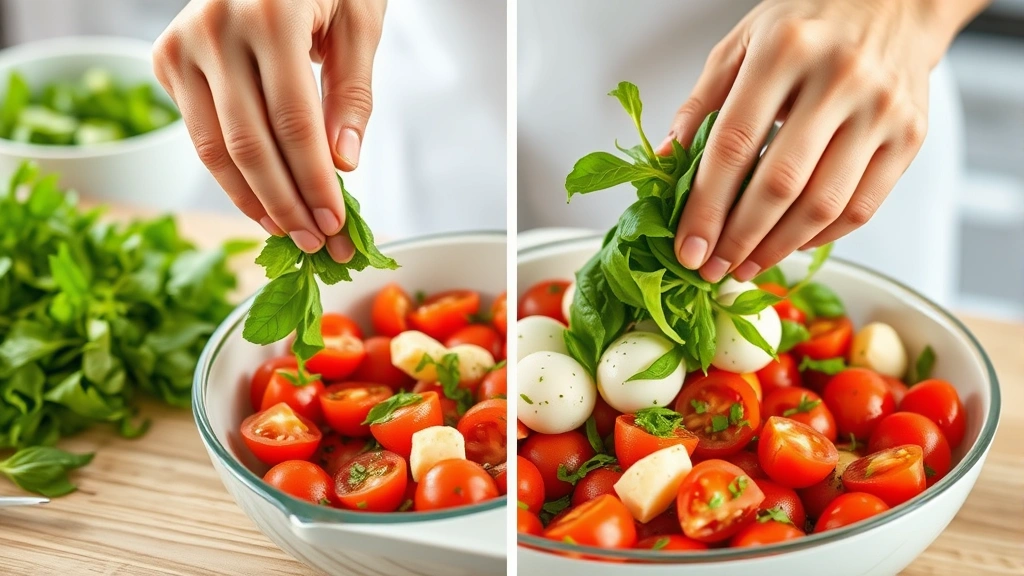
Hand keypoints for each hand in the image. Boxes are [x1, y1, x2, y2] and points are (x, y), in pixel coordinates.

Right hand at [153, 0, 385, 261]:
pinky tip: (263, 200)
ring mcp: (182, 43)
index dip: (315, 181)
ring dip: (255, 201)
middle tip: (317, 243)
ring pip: (215, 149)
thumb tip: (343, 164)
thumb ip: (351, 93)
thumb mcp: (357, 22)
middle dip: (288, 204)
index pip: (295, 121)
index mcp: (270, 12)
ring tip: (290, 232)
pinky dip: (231, 175)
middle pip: (250, 144)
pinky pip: (200, 134)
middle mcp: (215, 27)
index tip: (337, 223)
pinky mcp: (166, 59)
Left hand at [659, 0, 972, 282]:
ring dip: (777, 247)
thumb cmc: (809, 24)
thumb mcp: (742, 44)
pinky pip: (861, 207)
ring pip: (823, 205)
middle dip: (738, 239)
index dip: (706, 206)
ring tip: (746, 264)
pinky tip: (790, 242)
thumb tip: (667, 163)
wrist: (895, 3)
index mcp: (784, 51)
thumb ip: (702, 103)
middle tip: (713, 267)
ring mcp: (880, 110)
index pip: (733, 145)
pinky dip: (820, 237)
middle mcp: (838, 78)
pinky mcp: (910, 136)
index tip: (688, 245)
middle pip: (779, 183)